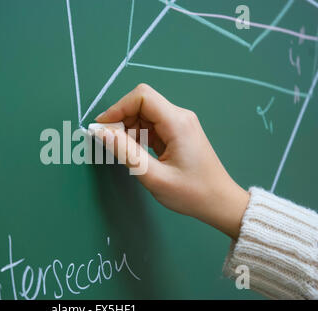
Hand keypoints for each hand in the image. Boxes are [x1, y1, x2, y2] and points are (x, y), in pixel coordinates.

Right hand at [94, 84, 249, 239]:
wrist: (220, 203)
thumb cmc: (191, 193)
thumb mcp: (154, 177)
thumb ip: (126, 152)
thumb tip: (101, 132)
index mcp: (177, 122)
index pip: (142, 97)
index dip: (118, 108)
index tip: (102, 127)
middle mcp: (179, 117)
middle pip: (142, 103)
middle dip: (121, 119)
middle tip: (110, 143)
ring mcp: (180, 124)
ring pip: (145, 114)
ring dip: (128, 128)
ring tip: (123, 152)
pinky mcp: (177, 133)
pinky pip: (151, 125)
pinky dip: (138, 135)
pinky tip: (134, 152)